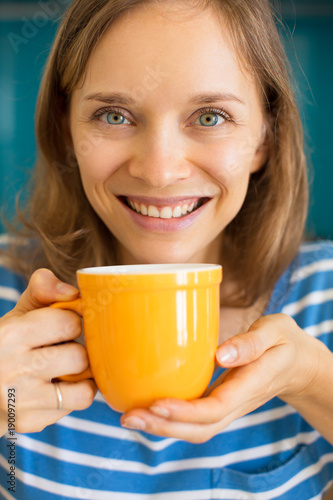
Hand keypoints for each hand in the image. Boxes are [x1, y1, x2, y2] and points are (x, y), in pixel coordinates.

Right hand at [0, 269, 96, 435]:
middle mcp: (13, 368)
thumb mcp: (19, 314)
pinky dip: (70, 398)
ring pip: (84, 390)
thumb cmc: (8, 344)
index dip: (72, 323)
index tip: (63, 327)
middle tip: (64, 350)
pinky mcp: (28, 422)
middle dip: (77, 351)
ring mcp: (21, 401)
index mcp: (10, 335)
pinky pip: (72, 408)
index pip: (69, 324)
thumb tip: (74, 292)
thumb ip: (43, 291)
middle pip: (79, 357)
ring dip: (82, 379)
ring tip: (67, 371)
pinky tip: (54, 389)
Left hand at [120, 314, 319, 442]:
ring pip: (195, 428)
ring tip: (129, 417)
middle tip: (129, 417)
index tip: (156, 403)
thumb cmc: (283, 342)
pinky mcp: (220, 402)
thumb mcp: (276, 331)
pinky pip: (194, 418)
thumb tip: (221, 355)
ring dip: (162, 427)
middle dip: (164, 427)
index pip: (217, 407)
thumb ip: (252, 343)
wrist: (296, 364)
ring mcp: (229, 406)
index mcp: (252, 383)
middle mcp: (238, 403)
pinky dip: (169, 418)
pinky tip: (146, 407)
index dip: (185, 411)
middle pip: (200, 428)